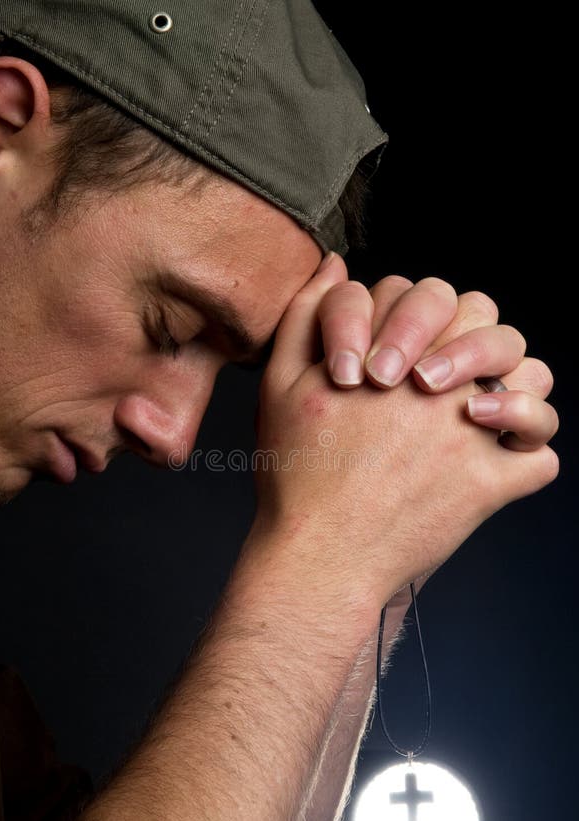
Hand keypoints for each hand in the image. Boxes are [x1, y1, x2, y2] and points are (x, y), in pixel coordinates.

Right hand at [253, 261, 558, 605]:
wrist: (319, 554)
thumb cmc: (296, 475)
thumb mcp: (280, 383)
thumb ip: (308, 315)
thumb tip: (335, 265)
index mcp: (394, 355)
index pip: (435, 296)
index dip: (417, 319)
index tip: (391, 360)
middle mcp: (440, 386)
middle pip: (491, 324)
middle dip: (472, 338)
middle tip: (440, 376)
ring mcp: (471, 435)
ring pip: (532, 381)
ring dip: (514, 387)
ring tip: (479, 408)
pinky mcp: (490, 487)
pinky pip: (540, 458)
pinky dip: (526, 456)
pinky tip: (495, 460)